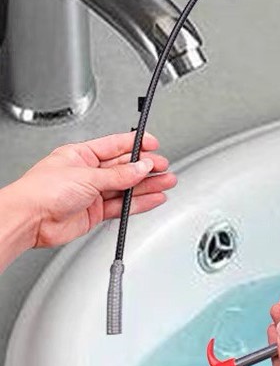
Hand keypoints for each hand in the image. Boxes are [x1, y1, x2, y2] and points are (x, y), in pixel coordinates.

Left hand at [1, 131, 175, 250]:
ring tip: (166, 182)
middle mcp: (87, 173)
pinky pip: (122, 206)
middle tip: (164, 167)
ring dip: (147, 185)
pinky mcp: (94, 212)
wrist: (28, 221)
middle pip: (124, 168)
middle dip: (146, 167)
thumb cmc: (41, 191)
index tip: (154, 144)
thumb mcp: (87, 176)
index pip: (115, 145)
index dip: (136, 144)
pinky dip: (139, 203)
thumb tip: (141, 168)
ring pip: (126, 187)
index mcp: (81, 155)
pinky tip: (153, 198)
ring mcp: (92, 193)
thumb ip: (118, 175)